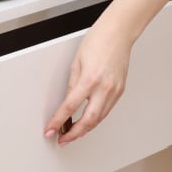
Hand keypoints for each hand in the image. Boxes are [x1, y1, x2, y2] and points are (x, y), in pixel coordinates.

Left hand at [43, 25, 131, 144]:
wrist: (118, 32)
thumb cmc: (98, 40)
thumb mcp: (77, 62)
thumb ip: (72, 85)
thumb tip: (67, 103)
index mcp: (89, 79)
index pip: (70, 107)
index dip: (58, 121)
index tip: (51, 129)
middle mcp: (104, 87)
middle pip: (88, 120)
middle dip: (74, 134)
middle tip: (62, 139)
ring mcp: (114, 90)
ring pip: (99, 119)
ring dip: (85, 129)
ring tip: (73, 133)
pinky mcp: (120, 91)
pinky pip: (107, 110)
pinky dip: (96, 118)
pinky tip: (88, 121)